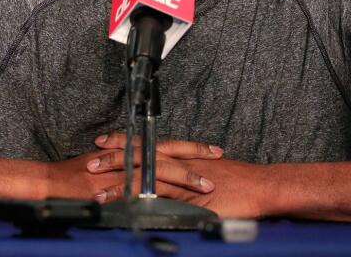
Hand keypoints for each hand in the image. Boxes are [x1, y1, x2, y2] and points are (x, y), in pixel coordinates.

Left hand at [88, 132, 269, 216]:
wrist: (261, 187)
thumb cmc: (239, 181)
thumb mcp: (205, 175)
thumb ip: (185, 176)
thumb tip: (169, 182)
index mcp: (181, 155)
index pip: (146, 144)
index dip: (123, 142)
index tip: (103, 141)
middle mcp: (179, 162)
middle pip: (139, 156)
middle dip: (113, 159)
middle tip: (89, 161)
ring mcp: (182, 180)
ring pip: (144, 178)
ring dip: (119, 185)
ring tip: (97, 192)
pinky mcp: (187, 198)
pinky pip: (160, 199)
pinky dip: (141, 203)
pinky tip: (126, 210)